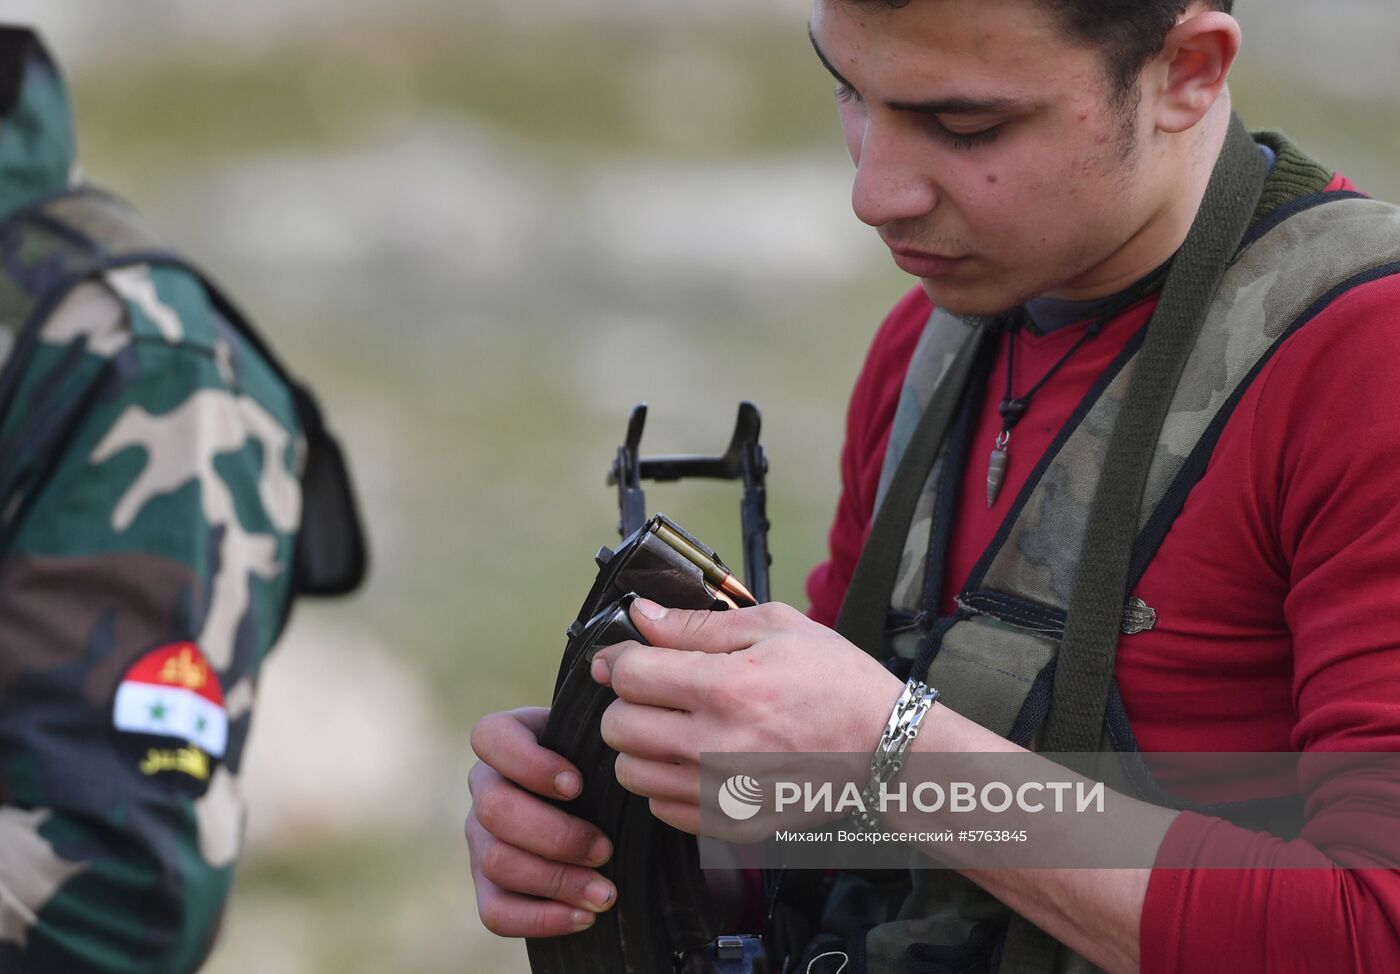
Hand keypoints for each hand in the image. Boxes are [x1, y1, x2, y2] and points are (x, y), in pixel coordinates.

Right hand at [466, 707, 617, 936]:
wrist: (609, 812)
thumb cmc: (610, 766)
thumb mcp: (608, 735)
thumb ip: (613, 712)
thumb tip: (628, 675)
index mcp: (508, 741)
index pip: (489, 737)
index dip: (528, 763)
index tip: (578, 784)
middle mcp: (486, 786)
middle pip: (494, 809)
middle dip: (553, 834)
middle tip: (603, 848)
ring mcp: (481, 838)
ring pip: (495, 861)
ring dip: (554, 880)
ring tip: (605, 892)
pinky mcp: (490, 885)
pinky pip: (495, 910)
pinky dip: (539, 918)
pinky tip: (582, 915)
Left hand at [591, 598, 901, 836]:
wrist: (886, 748)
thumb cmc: (837, 680)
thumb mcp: (776, 627)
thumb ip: (700, 623)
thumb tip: (644, 618)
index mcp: (727, 687)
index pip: (629, 675)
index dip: (619, 660)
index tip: (625, 657)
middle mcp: (716, 746)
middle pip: (618, 728)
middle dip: (626, 703)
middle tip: (655, 692)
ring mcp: (722, 792)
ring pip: (631, 773)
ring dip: (641, 746)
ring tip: (674, 727)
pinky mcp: (732, 824)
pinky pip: (662, 808)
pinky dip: (667, 783)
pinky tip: (696, 761)